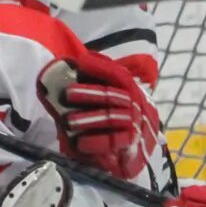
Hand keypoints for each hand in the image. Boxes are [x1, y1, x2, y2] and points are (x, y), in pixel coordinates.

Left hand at [36, 50, 162, 179]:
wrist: (138, 139)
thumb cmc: (117, 110)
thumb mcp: (110, 91)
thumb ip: (99, 78)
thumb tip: (79, 64)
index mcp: (128, 87)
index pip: (115, 74)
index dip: (99, 67)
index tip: (81, 62)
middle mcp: (132, 102)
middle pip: (110, 95)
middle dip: (88, 93)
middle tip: (67, 93)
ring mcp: (132, 121)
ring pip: (110, 118)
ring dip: (89, 119)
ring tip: (69, 122)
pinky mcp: (129, 141)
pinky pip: (114, 141)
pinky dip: (97, 141)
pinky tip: (80, 143)